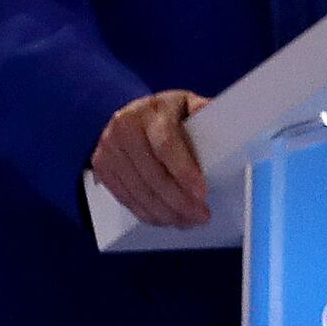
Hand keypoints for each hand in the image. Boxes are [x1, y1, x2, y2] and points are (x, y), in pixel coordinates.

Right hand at [92, 90, 212, 228]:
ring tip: (188, 221)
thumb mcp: (187, 104)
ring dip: (165, 212)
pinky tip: (165, 218)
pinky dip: (147, 212)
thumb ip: (205, 113)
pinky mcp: (102, 168)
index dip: (184, 172)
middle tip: (201, 215)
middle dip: (179, 201)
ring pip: (138, 190)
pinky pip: (124, 197)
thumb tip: (225, 117)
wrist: (130, 115)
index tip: (202, 193)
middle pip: (152, 174)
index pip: (166, 145)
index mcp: (151, 112)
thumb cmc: (168, 112)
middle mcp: (125, 129)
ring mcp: (109, 149)